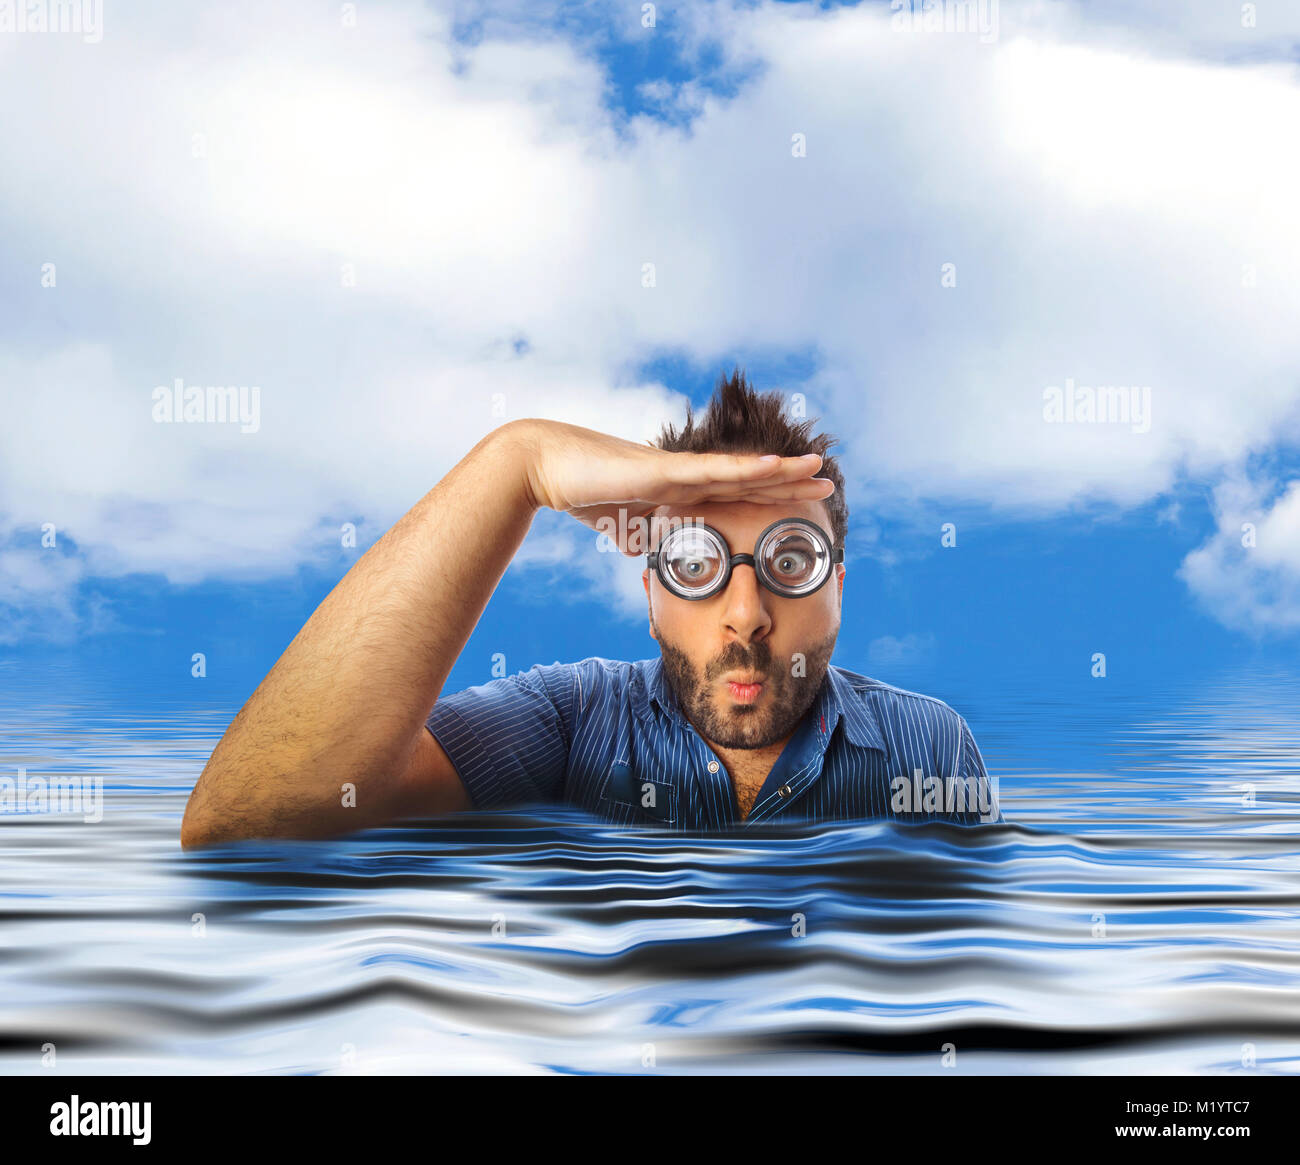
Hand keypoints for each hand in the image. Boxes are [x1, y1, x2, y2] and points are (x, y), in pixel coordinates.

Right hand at [511, 418, 833, 554]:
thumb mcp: (620, 523)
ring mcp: (676, 470)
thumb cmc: (580, 490)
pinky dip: (743, 470)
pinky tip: (772, 467)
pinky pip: (710, 472)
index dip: (768, 492)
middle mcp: (684, 475)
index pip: (734, 492)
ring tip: (815, 468)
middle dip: (787, 481)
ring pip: (738, 472)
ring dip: (778, 472)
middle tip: (825, 478)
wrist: (546, 467)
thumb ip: (639, 533)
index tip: (800, 495)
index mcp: (678, 488)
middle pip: (746, 479)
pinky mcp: (661, 470)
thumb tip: (644, 551)